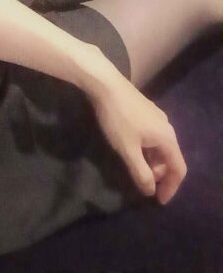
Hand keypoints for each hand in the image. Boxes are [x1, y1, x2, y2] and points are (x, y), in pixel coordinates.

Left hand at [84, 60, 185, 203]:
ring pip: (159, 146)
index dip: (171, 188)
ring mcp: (155, 116)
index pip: (179, 169)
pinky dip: (146, 149)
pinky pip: (152, 136)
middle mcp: (166, 126)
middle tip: (144, 184)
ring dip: (152, 161)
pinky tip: (131, 149)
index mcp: (167, 138)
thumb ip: (141, 172)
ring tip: (136, 169)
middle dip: (160, 174)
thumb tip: (150, 191)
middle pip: (170, 157)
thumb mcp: (127, 149)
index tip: (159, 201)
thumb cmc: (117, 118)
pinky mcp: (144, 109)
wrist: (104, 83)